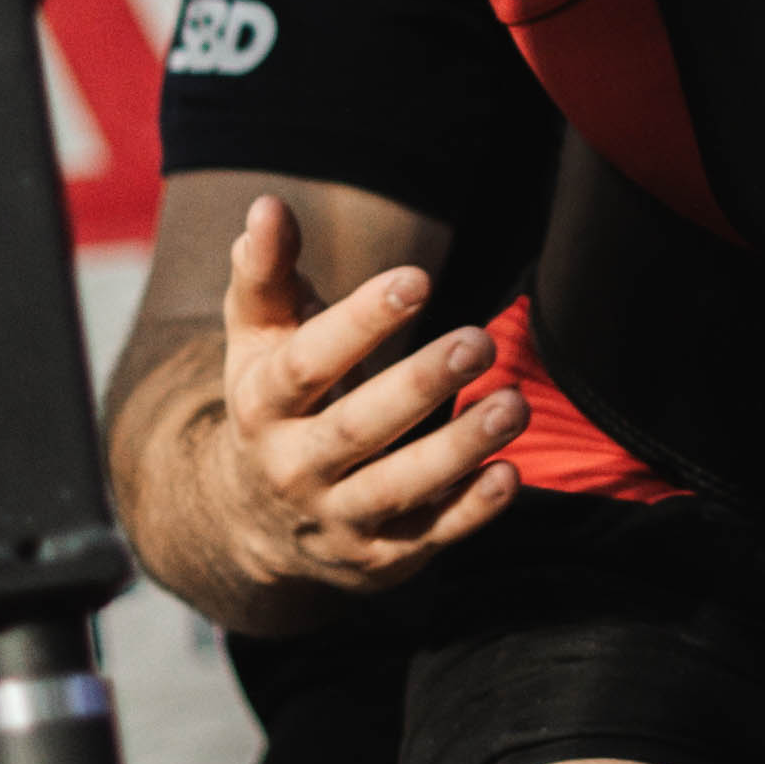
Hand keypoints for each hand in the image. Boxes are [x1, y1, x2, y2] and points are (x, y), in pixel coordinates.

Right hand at [204, 192, 530, 595]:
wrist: (250, 522)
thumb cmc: (273, 400)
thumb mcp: (256, 337)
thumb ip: (265, 272)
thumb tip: (268, 206)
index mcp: (262, 404)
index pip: (306, 363)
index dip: (360, 322)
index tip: (417, 280)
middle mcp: (294, 466)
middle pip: (356, 429)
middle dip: (419, 386)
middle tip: (480, 341)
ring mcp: (338, 518)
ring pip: (398, 488)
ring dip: (458, 449)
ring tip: (514, 404)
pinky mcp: (381, 557)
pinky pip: (429, 537)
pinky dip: (470, 512)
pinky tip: (511, 474)